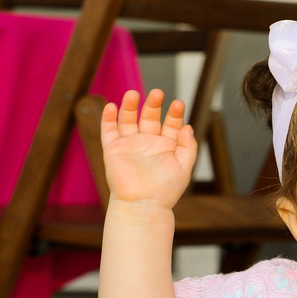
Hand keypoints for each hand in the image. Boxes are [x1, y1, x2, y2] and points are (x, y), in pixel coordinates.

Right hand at [101, 89, 197, 209]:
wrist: (143, 204)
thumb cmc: (165, 190)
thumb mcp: (184, 167)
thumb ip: (188, 146)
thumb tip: (188, 127)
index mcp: (166, 146)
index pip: (171, 124)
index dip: (174, 113)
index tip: (178, 104)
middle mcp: (148, 143)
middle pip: (149, 117)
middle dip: (153, 104)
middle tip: (158, 93)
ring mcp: (130, 145)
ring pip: (128, 119)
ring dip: (131, 106)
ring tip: (134, 94)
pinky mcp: (113, 150)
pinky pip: (109, 130)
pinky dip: (108, 118)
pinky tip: (112, 106)